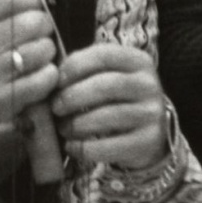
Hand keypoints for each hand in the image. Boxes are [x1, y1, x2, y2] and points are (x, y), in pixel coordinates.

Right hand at [0, 0, 59, 133]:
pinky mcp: (1, 99)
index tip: (31, 7)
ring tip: (37, 55)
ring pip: (43, 50)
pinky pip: (45, 78)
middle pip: (34, 22)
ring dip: (48, 52)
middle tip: (39, 34)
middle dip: (44, 26)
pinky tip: (38, 74)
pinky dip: (49, 75)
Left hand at [51, 44, 170, 169]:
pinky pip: (109, 146)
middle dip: (73, 97)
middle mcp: (149, 84)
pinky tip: (72, 146)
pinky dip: (84, 148)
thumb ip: (84, 71)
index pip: (104, 55)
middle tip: (55, 108)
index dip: (75, 66)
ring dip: (76, 124)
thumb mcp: (109, 77)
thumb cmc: (117, 100)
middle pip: (105, 85)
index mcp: (138, 61)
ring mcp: (152, 113)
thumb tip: (49, 79)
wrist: (149, 133)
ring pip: (107, 116)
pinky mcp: (148, 141)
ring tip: (63, 128)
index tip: (56, 81)